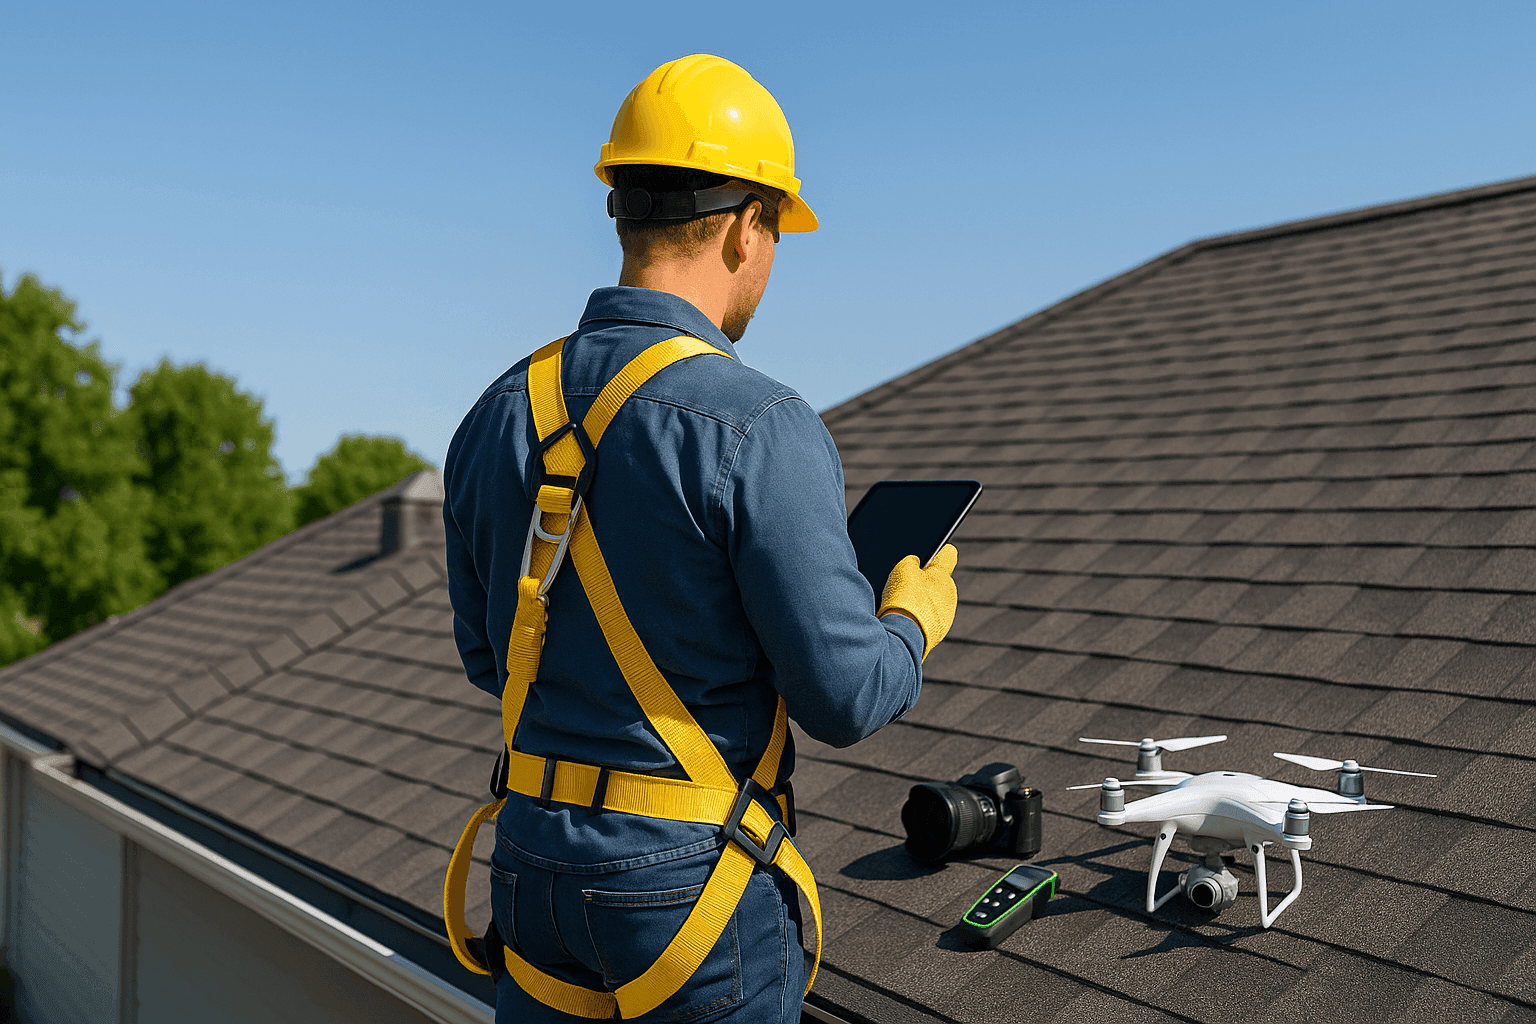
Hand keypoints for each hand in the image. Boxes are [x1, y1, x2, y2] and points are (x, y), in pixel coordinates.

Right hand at [878, 544, 957, 660]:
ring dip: (923, 602)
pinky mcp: (940, 632)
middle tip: (907, 586)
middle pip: (939, 581)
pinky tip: (906, 619)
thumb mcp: (902, 569)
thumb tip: (915, 563)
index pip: (948, 554)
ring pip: (935, 601)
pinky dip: (920, 618)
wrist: (905, 635)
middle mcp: (950, 594)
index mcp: (943, 575)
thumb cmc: (905, 599)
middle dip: (926, 582)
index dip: (940, 552)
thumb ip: (911, 561)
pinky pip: (930, 619)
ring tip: (904, 606)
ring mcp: (947, 614)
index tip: (934, 554)